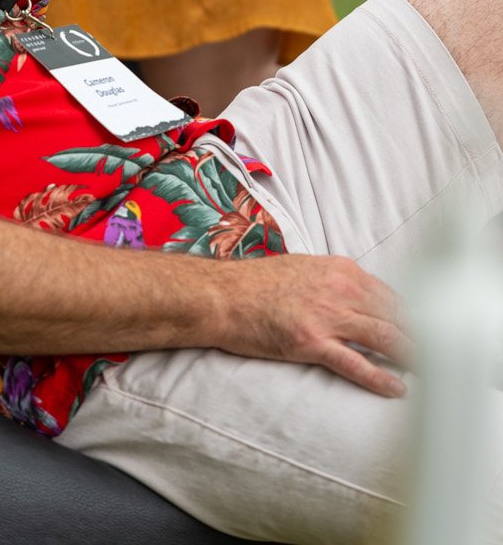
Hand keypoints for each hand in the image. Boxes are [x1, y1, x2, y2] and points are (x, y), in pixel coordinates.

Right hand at [214, 253, 409, 397]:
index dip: (411, 316)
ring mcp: (326, 315)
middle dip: (419, 336)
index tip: (422, 331)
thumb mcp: (302, 268)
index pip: (389, 294)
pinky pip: (356, 363)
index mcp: (338, 269)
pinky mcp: (311, 342)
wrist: (221, 295)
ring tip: (426, 371)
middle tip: (433, 355)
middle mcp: (338, 288)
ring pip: (384, 338)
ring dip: (410, 356)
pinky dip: (380, 378)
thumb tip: (354, 296)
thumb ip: (332, 280)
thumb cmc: (254, 284)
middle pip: (395, 315)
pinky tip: (396, 387)